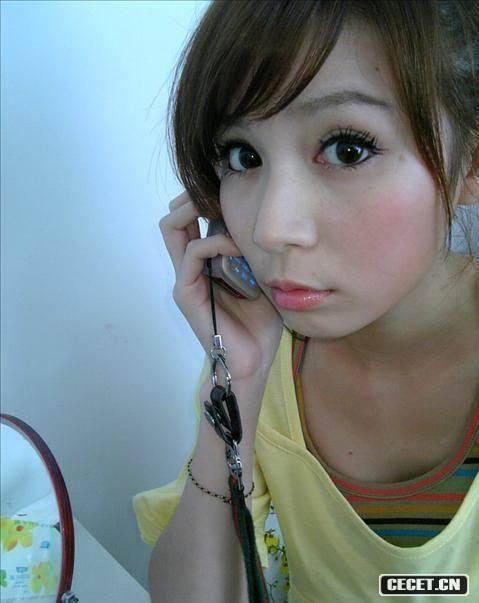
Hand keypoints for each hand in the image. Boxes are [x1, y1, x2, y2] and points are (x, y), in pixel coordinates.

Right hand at [159, 191, 283, 391]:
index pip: (190, 218)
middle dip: (192, 196)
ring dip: (199, 211)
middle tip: (220, 191)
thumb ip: (254, 250)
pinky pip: (193, 252)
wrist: (253, 359)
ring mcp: (185, 278)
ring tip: (225, 211)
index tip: (229, 184)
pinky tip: (237, 246)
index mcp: (205, 262)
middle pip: (173, 217)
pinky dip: (215, 242)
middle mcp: (190, 266)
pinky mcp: (186, 292)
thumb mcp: (262, 275)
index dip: (202, 197)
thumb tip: (263, 218)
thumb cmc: (261, 321)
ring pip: (172, 227)